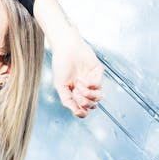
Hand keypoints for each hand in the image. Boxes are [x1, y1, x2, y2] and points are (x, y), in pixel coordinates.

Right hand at [33, 0, 103, 117]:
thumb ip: (67, 100)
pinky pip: (98, 85)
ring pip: (98, 97)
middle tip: (77, 95)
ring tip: (79, 87)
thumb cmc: (61, 64)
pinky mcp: (98, 72)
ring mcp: (93, 80)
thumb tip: (76, 112)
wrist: (65, 47)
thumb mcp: (60, 85)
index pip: (84, 108)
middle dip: (85, 103)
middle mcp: (86, 87)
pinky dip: (89, 85)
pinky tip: (81, 79)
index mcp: (76, 92)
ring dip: (88, 96)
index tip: (77, 111)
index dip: (82, 113)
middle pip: (93, 105)